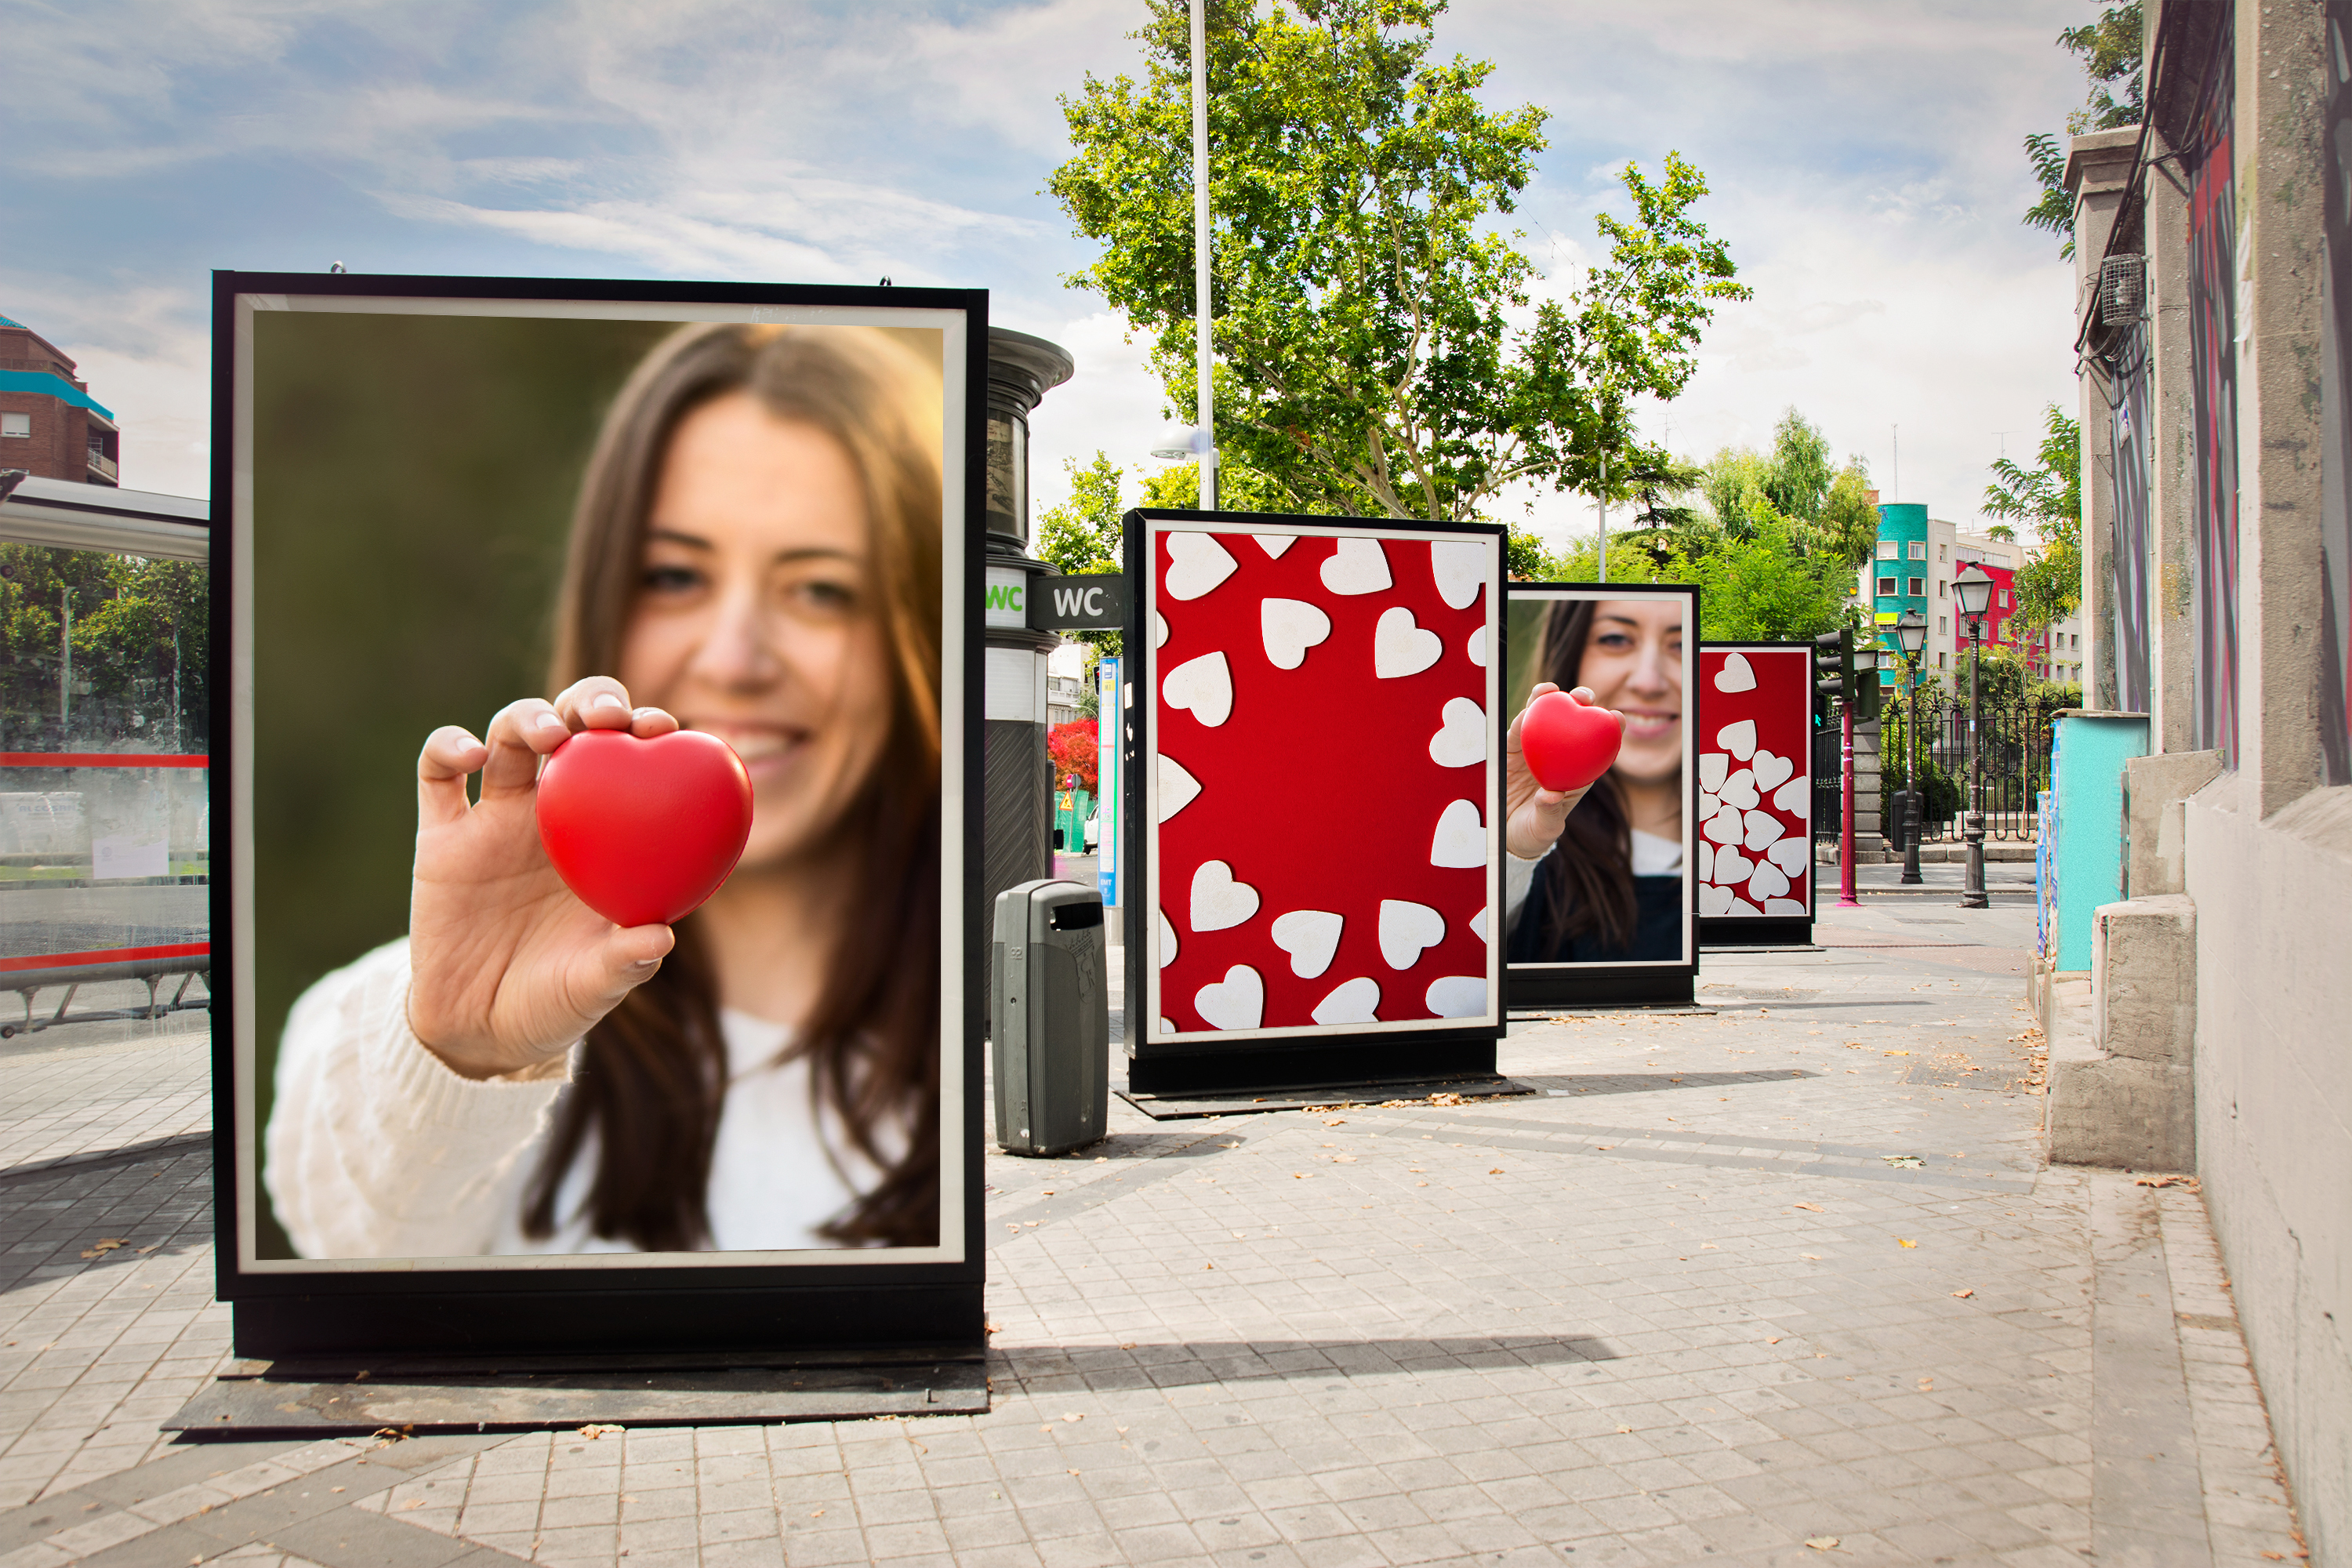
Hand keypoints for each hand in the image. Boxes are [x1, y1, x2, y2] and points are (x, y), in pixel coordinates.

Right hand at [406, 677, 683, 1079]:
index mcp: (605, 834)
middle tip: (607, 715)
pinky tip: (472, 753)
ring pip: (510, 735)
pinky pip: (437, 774)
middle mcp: (553, 813)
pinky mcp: (442, 837)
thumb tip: (662, 938)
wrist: (479, 1031)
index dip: (649, 731)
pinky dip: (449, 746)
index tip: (667, 729)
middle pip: (574, 726)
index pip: (634, 761)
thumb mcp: (594, 987)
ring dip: (528, 717)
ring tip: (549, 734)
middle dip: (592, 700)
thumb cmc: (556, 1001)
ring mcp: (495, 819)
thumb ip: (623, 962)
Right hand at [1503, 683, 1624, 859]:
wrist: (1502, 834)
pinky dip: (1525, 714)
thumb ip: (1549, 813)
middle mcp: (1559, 755)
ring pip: (1545, 717)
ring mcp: (1536, 748)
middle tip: (1584, 696)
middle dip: (1582, 702)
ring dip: (1549, 699)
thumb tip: (1550, 795)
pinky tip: (1530, 703)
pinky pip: (1518, 728)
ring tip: (1550, 689)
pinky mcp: (1512, 748)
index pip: (1599, 746)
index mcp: (1577, 773)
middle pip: (1573, 722)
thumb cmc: (1533, 832)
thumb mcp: (1544, 828)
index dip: (1611, 729)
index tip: (1618, 718)